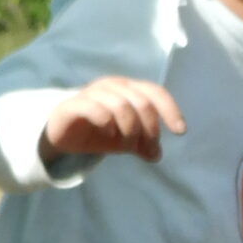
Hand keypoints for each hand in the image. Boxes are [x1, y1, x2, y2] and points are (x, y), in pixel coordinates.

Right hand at [41, 77, 185, 165]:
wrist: (62, 133)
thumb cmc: (98, 131)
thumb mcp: (124, 141)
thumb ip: (142, 145)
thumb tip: (156, 156)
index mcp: (128, 88)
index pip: (155, 93)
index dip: (170, 110)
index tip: (180, 131)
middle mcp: (113, 85)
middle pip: (142, 103)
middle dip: (149, 130)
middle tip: (145, 150)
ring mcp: (92, 92)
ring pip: (122, 106)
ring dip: (129, 131)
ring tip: (125, 147)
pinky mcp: (74, 104)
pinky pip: (97, 110)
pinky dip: (107, 124)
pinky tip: (107, 135)